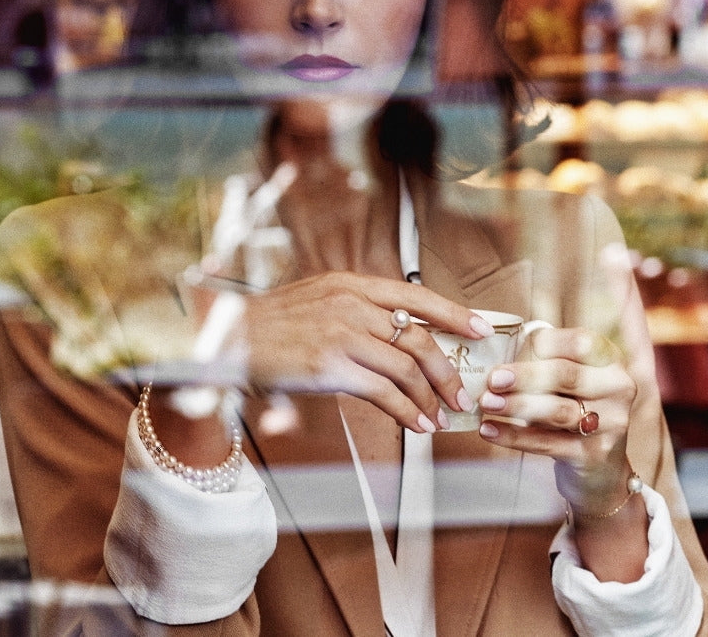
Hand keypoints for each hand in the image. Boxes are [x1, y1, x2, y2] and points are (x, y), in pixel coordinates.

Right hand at [236, 271, 492, 432]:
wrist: (226, 339)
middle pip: (418, 336)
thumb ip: (354, 309)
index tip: (480, 328)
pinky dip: (407, 411)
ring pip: (406, 366)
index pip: (416, 294)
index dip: (453, 313)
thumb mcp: (316, 299)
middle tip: (461, 393)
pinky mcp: (330, 366)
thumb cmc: (270, 324)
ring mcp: (341, 334)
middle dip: (447, 369)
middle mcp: (350, 303)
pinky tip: (416, 424)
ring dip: (430, 396)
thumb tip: (395, 335)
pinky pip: (384, 391)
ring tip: (440, 416)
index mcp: (350, 283)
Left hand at [477, 325, 637, 514]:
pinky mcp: (596, 455)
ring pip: (559, 410)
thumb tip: (498, 355)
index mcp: (610, 359)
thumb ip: (540, 361)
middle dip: (525, 376)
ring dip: (517, 405)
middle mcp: (618, 387)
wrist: (599, 467)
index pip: (579, 343)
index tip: (507, 353)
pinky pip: (548, 443)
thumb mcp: (563, 379)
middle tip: (492, 380)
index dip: (542, 345)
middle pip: (567, 375)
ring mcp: (612, 423)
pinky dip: (514, 436)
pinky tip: (489, 430)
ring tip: (486, 403)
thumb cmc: (572, 407)